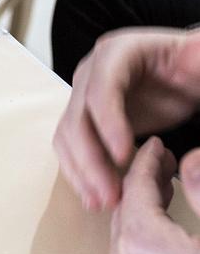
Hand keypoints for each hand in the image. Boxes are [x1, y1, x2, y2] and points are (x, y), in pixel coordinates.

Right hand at [53, 28, 199, 210]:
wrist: (182, 76)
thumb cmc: (191, 67)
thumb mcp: (198, 58)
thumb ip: (199, 56)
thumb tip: (195, 52)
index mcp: (116, 52)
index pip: (101, 87)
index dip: (107, 122)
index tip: (123, 156)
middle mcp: (91, 73)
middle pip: (77, 116)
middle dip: (90, 158)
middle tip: (111, 193)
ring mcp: (84, 97)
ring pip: (68, 135)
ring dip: (81, 171)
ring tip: (103, 202)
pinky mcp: (85, 119)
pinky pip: (71, 147)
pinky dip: (79, 173)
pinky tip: (95, 197)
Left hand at [106, 137, 199, 253]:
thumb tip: (190, 160)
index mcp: (144, 242)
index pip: (136, 186)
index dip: (147, 160)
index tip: (157, 144)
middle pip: (126, 205)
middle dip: (144, 179)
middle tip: (165, 160)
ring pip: (125, 227)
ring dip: (144, 202)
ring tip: (167, 184)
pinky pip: (128, 248)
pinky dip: (141, 226)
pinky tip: (162, 215)